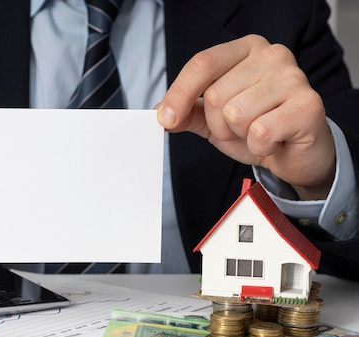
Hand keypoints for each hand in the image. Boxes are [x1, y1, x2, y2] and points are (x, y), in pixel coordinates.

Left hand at [156, 34, 334, 200]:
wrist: (295, 153)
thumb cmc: (257, 127)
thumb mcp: (213, 119)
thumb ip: (187, 112)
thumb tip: (161, 113)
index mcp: (246, 49)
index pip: (202, 64)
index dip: (179, 94)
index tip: (165, 119)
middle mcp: (272, 55)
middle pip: (215, 95)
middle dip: (218, 124)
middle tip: (240, 128)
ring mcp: (294, 78)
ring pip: (236, 115)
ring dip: (240, 135)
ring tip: (258, 132)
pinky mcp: (308, 105)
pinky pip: (260, 132)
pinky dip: (259, 146)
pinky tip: (274, 141)